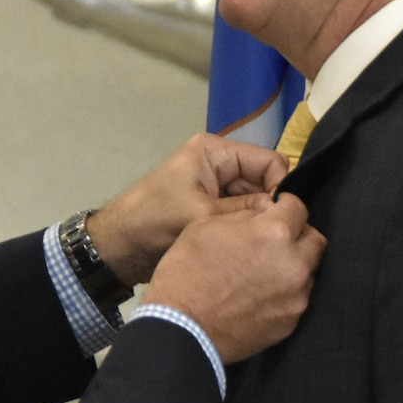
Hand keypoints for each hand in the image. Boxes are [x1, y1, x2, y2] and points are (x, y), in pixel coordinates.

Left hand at [85, 134, 288, 285]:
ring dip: (257, 222)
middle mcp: (220, 165)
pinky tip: (251, 249)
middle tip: (274, 237)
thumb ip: (245, 212)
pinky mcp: (212, 211)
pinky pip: (241, 216)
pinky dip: (245, 230)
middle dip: (269, 207)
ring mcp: (216, 189)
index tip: (280, 218)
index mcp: (215, 152)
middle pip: (264, 181)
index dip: (280, 187)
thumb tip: (283, 213)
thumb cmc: (154, 222)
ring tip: (263, 245)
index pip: (268, 161)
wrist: (119, 248)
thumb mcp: (201, 214)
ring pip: (255, 202)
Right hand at [141, 192, 323, 363]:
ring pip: (309, 272)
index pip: (299, 207)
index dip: (285, 206)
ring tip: (265, 272)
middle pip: (315, 240)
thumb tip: (266, 213)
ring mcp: (296, 298)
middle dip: (298, 235)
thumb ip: (245, 214)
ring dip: (294, 266)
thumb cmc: (187, 270)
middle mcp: (295, 265)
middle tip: (274, 242)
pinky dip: (285, 293)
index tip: (275, 212)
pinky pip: (296, 299)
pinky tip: (260, 297)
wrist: (180, 328)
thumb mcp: (207, 225)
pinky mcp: (290, 323)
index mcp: (275, 234)